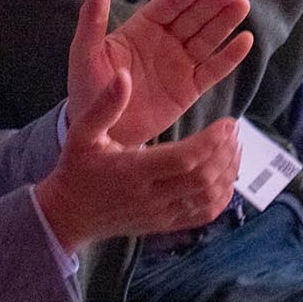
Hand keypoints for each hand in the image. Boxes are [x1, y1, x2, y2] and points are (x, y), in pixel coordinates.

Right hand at [36, 70, 240, 253]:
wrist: (68, 215)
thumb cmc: (76, 169)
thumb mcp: (82, 133)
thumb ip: (104, 105)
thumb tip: (123, 74)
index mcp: (131, 171)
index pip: (184, 159)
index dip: (212, 141)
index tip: (228, 122)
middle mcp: (149, 196)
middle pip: (202, 179)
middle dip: (225, 154)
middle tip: (234, 131)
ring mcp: (159, 215)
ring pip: (207, 199)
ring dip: (228, 174)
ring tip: (234, 149)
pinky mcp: (164, 226)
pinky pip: (202, 216)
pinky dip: (221, 197)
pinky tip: (226, 176)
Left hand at [67, 0, 253, 146]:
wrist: (99, 131)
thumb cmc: (87, 88)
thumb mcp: (86, 52)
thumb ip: (93, 19)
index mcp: (141, 28)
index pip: (171, 3)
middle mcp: (164, 42)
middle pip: (195, 15)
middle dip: (215, 0)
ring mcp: (179, 64)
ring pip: (208, 38)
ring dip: (226, 21)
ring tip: (242, 5)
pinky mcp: (190, 89)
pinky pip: (213, 70)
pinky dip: (229, 56)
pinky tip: (245, 40)